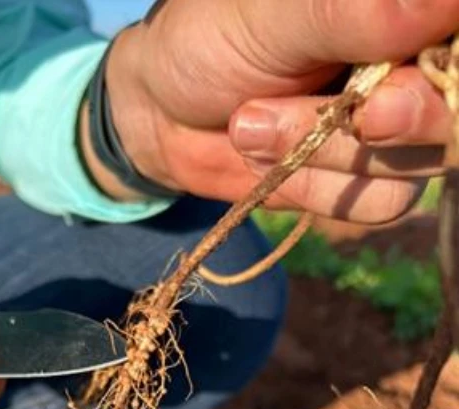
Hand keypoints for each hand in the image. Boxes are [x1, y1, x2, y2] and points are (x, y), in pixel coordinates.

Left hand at [96, 0, 457, 222]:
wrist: (165, 114)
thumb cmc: (211, 41)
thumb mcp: (269, 17)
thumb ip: (352, 12)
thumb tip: (442, 2)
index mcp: (403, 11)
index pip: (458, 40)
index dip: (445, 77)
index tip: (391, 96)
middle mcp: (415, 67)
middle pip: (450, 116)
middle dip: (393, 121)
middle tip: (359, 114)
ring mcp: (400, 128)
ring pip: (409, 164)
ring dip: (322, 155)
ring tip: (250, 122)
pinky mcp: (371, 179)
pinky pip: (379, 204)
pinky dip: (317, 190)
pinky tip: (266, 159)